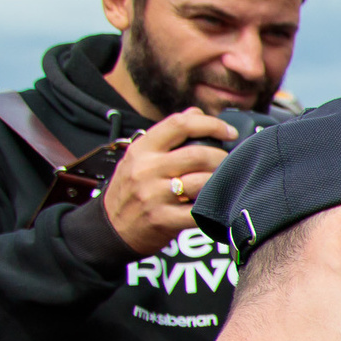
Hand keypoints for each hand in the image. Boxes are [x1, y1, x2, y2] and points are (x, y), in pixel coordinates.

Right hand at [103, 109, 232, 255]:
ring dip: (221, 182)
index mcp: (142, 149)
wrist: (110, 227)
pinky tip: (217, 205)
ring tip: (225, 183)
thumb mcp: (138, 157)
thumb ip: (167, 135)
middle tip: (230, 164)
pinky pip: (199, 211)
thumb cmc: (130, 189)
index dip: (211, 124)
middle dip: (222, 158)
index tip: (229, 132)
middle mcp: (146, 169)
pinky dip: (214, 207)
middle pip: (198, 154)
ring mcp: (154, 195)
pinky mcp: (163, 219)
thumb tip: (195, 113)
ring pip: (203, 182)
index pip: (179, 124)